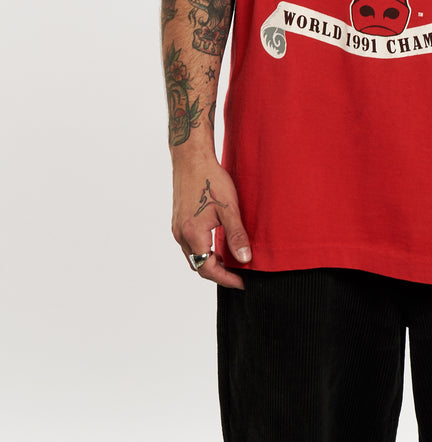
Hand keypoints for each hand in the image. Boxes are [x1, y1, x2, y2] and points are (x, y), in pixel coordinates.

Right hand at [172, 159, 251, 289]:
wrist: (191, 158)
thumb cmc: (211, 180)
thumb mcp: (229, 208)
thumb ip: (236, 236)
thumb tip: (244, 260)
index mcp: (193, 234)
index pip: (208, 269)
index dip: (226, 279)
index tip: (242, 283)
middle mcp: (180, 235)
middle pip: (197, 265)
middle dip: (218, 273)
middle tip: (238, 274)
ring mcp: (176, 228)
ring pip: (192, 256)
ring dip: (209, 262)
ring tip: (230, 261)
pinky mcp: (178, 220)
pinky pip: (189, 244)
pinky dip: (203, 250)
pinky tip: (216, 244)